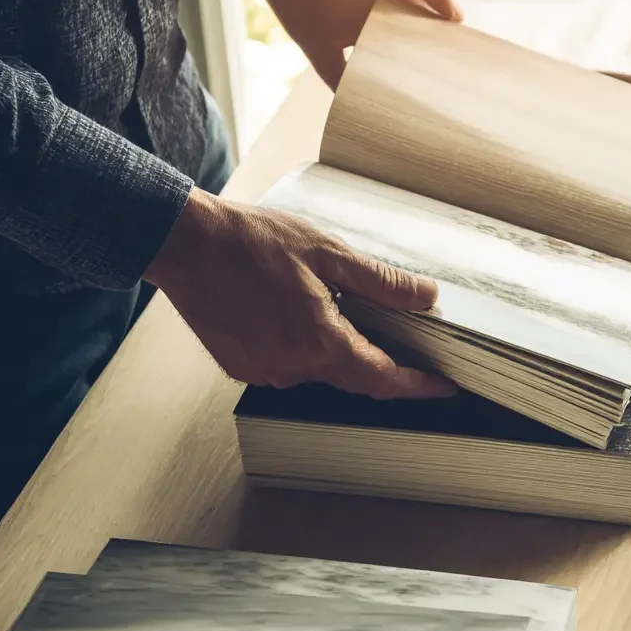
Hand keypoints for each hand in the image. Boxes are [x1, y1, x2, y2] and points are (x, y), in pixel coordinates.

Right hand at [145, 188, 454, 398]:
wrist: (187, 244)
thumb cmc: (254, 242)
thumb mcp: (330, 254)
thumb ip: (383, 284)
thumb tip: (427, 298)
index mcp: (320, 342)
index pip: (383, 378)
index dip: (418, 385)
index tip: (444, 387)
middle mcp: (292, 367)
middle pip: (352, 374)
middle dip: (377, 359)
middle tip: (398, 335)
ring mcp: (263, 371)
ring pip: (318, 369)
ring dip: (333, 347)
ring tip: (330, 305)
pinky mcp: (241, 366)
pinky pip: (287, 365)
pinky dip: (302, 346)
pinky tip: (295, 312)